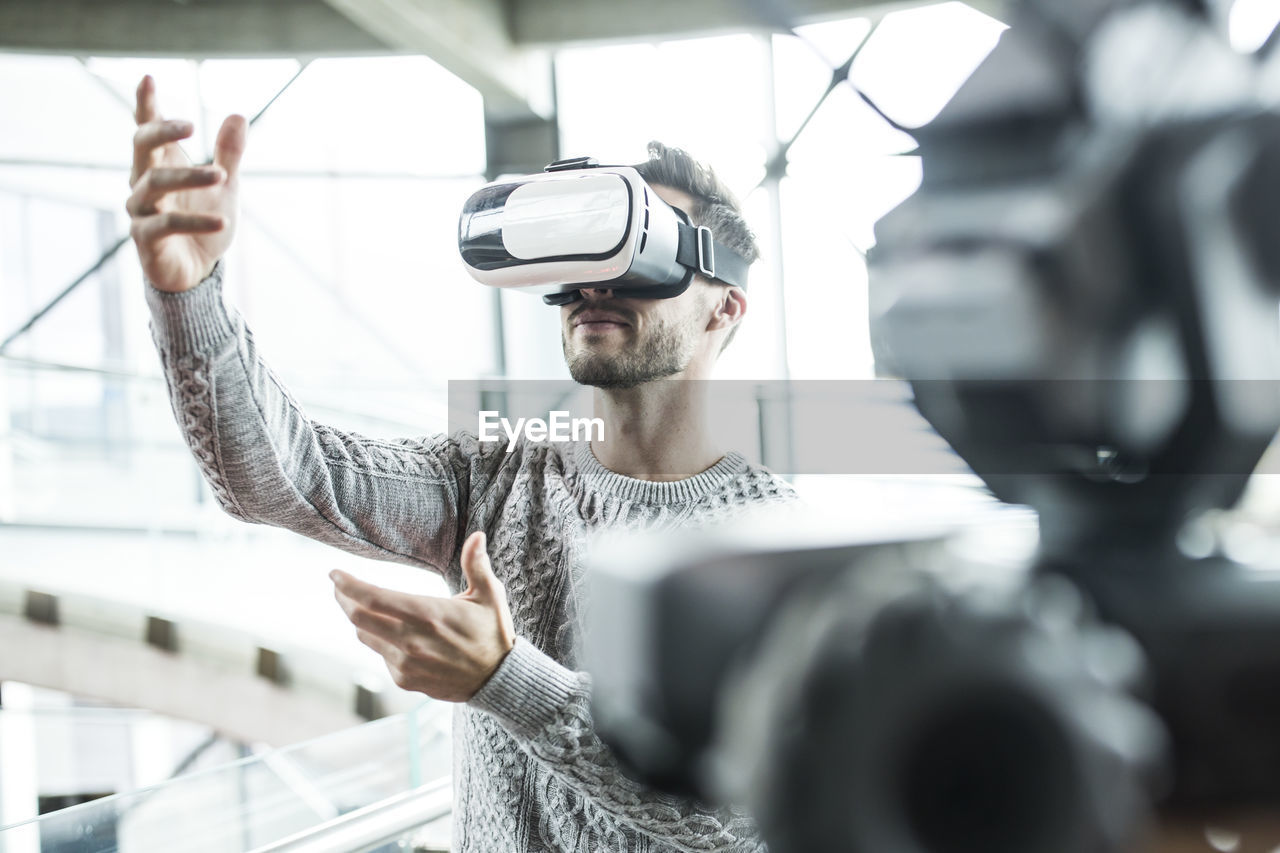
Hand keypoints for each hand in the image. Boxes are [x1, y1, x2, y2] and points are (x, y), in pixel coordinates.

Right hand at [126, 75, 245, 292]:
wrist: (195, 272)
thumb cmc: (204, 223)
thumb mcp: (224, 186)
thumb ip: (228, 154)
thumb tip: (237, 115)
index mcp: (160, 163)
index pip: (147, 128)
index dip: (146, 104)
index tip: (148, 78)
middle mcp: (143, 181)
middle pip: (141, 146)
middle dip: (161, 131)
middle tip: (190, 125)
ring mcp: (141, 210)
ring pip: (155, 184)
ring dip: (189, 177)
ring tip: (220, 176)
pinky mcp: (146, 238)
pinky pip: (167, 224)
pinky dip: (196, 221)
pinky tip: (224, 220)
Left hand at [331, 531, 516, 701]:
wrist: (498, 680)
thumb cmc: (493, 633)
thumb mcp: (490, 596)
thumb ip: (477, 565)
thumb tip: (477, 535)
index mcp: (428, 614)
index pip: (374, 598)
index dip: (348, 585)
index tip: (334, 573)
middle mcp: (411, 640)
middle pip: (358, 618)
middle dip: (343, 598)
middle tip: (339, 586)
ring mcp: (406, 663)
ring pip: (365, 636)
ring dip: (360, 619)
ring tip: (363, 606)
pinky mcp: (405, 679)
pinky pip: (380, 654)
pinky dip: (379, 640)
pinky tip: (393, 633)